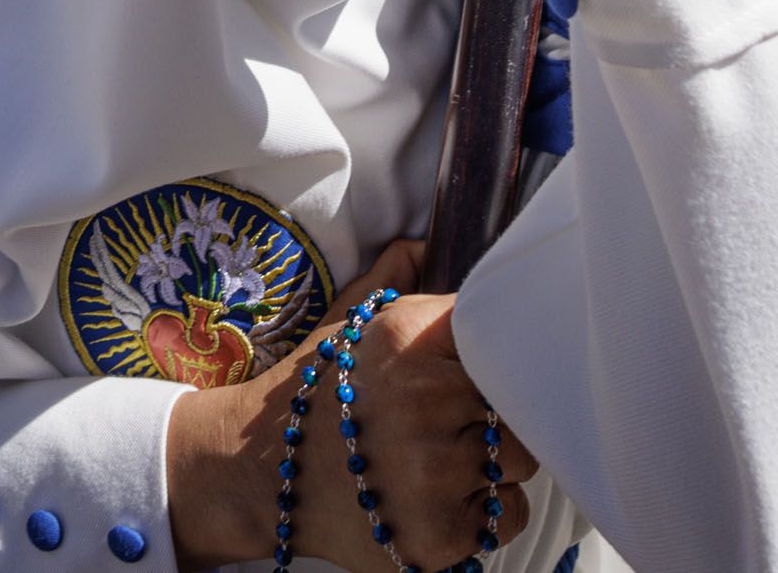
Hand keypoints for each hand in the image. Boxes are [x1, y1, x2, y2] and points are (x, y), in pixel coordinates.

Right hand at [167, 242, 536, 570]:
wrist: (257, 474)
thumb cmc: (314, 396)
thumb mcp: (346, 323)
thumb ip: (394, 278)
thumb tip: (427, 243)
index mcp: (407, 339)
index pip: (500, 334)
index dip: (495, 353)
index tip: (479, 366)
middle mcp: (424, 401)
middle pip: (519, 401)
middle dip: (490, 411)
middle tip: (447, 421)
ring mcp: (435, 472)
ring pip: (520, 460)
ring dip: (491, 461)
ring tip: (440, 458)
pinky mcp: (442, 533)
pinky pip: (510, 513)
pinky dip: (486, 510)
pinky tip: (440, 497)